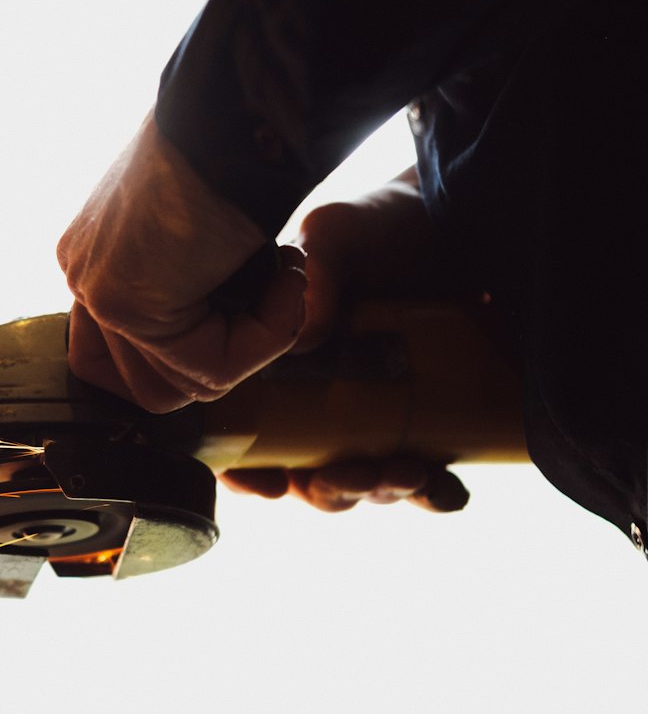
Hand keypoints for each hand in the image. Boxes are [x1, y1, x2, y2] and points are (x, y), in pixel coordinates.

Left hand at [57, 113, 307, 411]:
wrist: (247, 111)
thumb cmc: (245, 147)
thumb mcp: (214, 225)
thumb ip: (199, 281)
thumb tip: (224, 333)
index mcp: (96, 253)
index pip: (111, 362)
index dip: (186, 360)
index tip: (246, 314)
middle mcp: (83, 271)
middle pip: (143, 388)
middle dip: (222, 362)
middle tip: (271, 295)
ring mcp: (97, 289)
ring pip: (177, 389)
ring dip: (254, 346)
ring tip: (285, 280)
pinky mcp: (125, 303)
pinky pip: (211, 370)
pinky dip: (269, 334)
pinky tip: (287, 275)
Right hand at [222, 167, 470, 514]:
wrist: (466, 218)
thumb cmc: (388, 223)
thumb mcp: (340, 233)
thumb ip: (318, 268)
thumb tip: (308, 331)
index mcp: (281, 363)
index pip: (246, 433)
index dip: (247, 471)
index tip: (270, 485)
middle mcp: (324, 394)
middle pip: (307, 473)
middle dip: (327, 489)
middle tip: (354, 473)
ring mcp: (379, 412)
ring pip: (364, 482)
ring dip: (378, 492)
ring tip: (409, 471)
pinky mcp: (433, 422)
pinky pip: (429, 479)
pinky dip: (434, 496)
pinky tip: (446, 487)